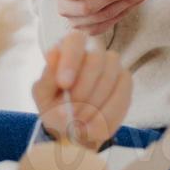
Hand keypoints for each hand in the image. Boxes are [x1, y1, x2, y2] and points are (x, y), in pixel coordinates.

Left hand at [30, 30, 132, 149]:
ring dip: (94, 103)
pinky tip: (95, 123)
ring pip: (110, 76)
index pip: (75, 40)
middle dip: (83, 89)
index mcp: (69, 49)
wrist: (74, 129)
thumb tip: (53, 54)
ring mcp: (112, 65)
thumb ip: (48, 77)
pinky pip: (123, 92)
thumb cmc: (56, 106)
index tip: (64, 84)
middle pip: (95, 59)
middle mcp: (93, 52)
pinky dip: (108, 112)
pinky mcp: (125, 80)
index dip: (71, 60)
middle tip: (72, 111)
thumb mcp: (44, 96)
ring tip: (80, 121)